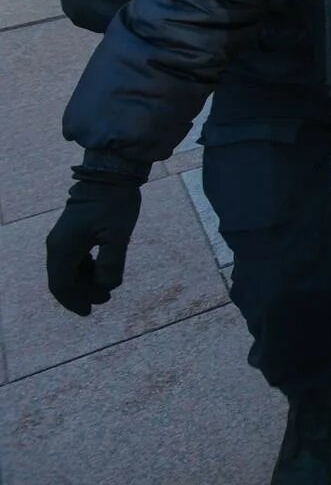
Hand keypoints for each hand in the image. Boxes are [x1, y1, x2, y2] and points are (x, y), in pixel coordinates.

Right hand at [45, 174, 141, 315]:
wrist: (110, 173)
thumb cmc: (115, 203)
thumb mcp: (118, 236)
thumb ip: (111, 264)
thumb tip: (106, 286)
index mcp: (63, 248)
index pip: (61, 285)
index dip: (74, 301)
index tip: (90, 311)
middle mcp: (57, 245)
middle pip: (62, 279)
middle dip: (81, 293)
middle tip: (104, 299)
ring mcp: (62, 237)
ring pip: (68, 269)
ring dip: (84, 281)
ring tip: (106, 288)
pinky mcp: (72, 231)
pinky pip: (73, 257)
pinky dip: (85, 268)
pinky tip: (100, 271)